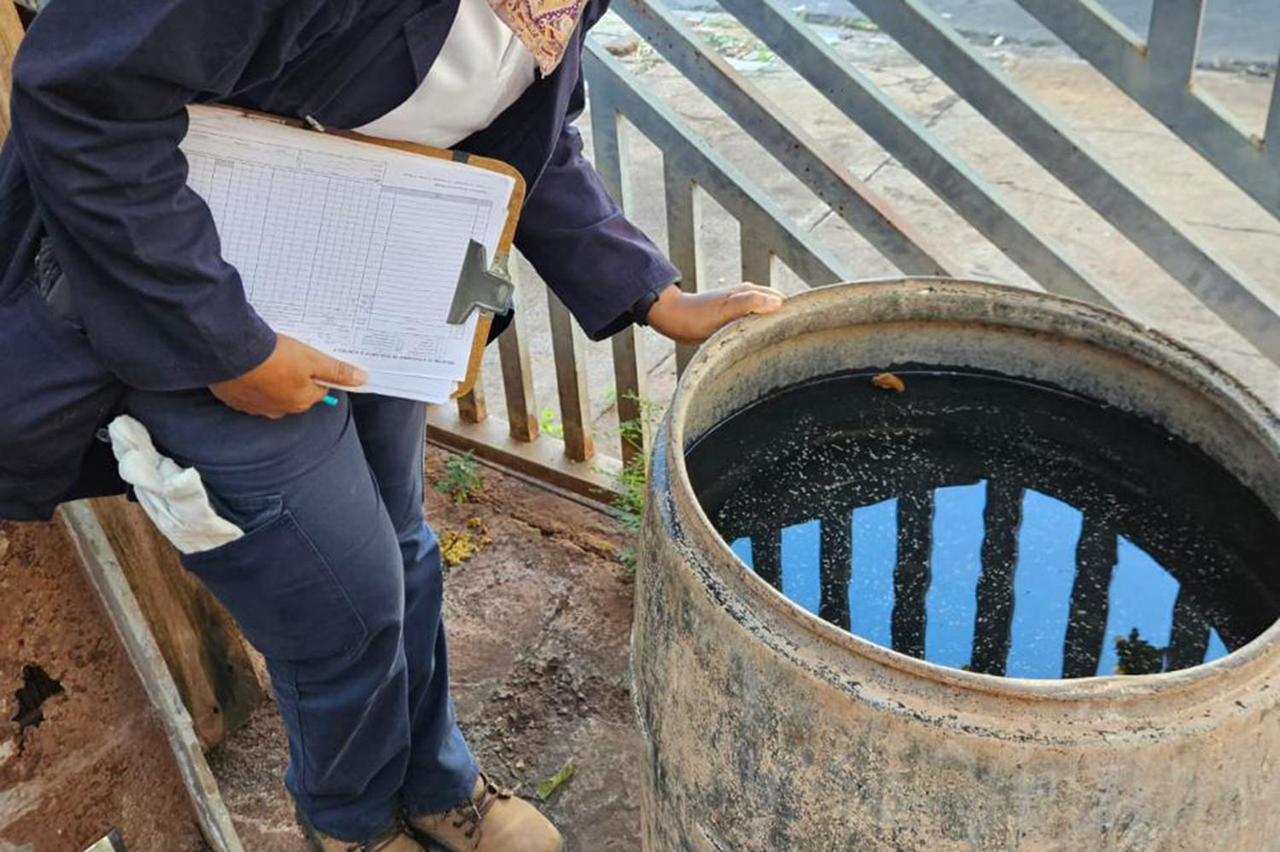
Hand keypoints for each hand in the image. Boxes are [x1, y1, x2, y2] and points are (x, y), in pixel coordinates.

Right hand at [209, 334, 366, 418]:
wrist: (231, 353)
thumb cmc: (275, 356)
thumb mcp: (313, 360)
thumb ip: (337, 371)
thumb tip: (362, 380)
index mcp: (302, 401)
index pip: (319, 390)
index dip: (317, 372)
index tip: (309, 358)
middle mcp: (280, 410)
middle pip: (296, 393)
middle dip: (295, 377)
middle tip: (286, 355)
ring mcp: (256, 407)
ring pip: (271, 394)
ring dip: (272, 380)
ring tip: (266, 360)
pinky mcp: (235, 400)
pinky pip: (248, 393)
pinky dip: (251, 382)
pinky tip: (249, 367)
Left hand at [645, 283, 783, 344]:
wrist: (673, 319)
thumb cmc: (697, 315)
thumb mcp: (725, 309)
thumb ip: (750, 303)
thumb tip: (778, 302)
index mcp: (752, 292)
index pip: (782, 300)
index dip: (792, 313)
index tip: (802, 330)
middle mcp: (750, 299)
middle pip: (777, 310)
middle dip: (786, 323)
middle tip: (794, 346)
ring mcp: (742, 311)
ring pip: (766, 320)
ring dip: (772, 331)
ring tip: (781, 350)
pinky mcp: (735, 322)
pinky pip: (754, 328)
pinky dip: (760, 336)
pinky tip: (762, 349)